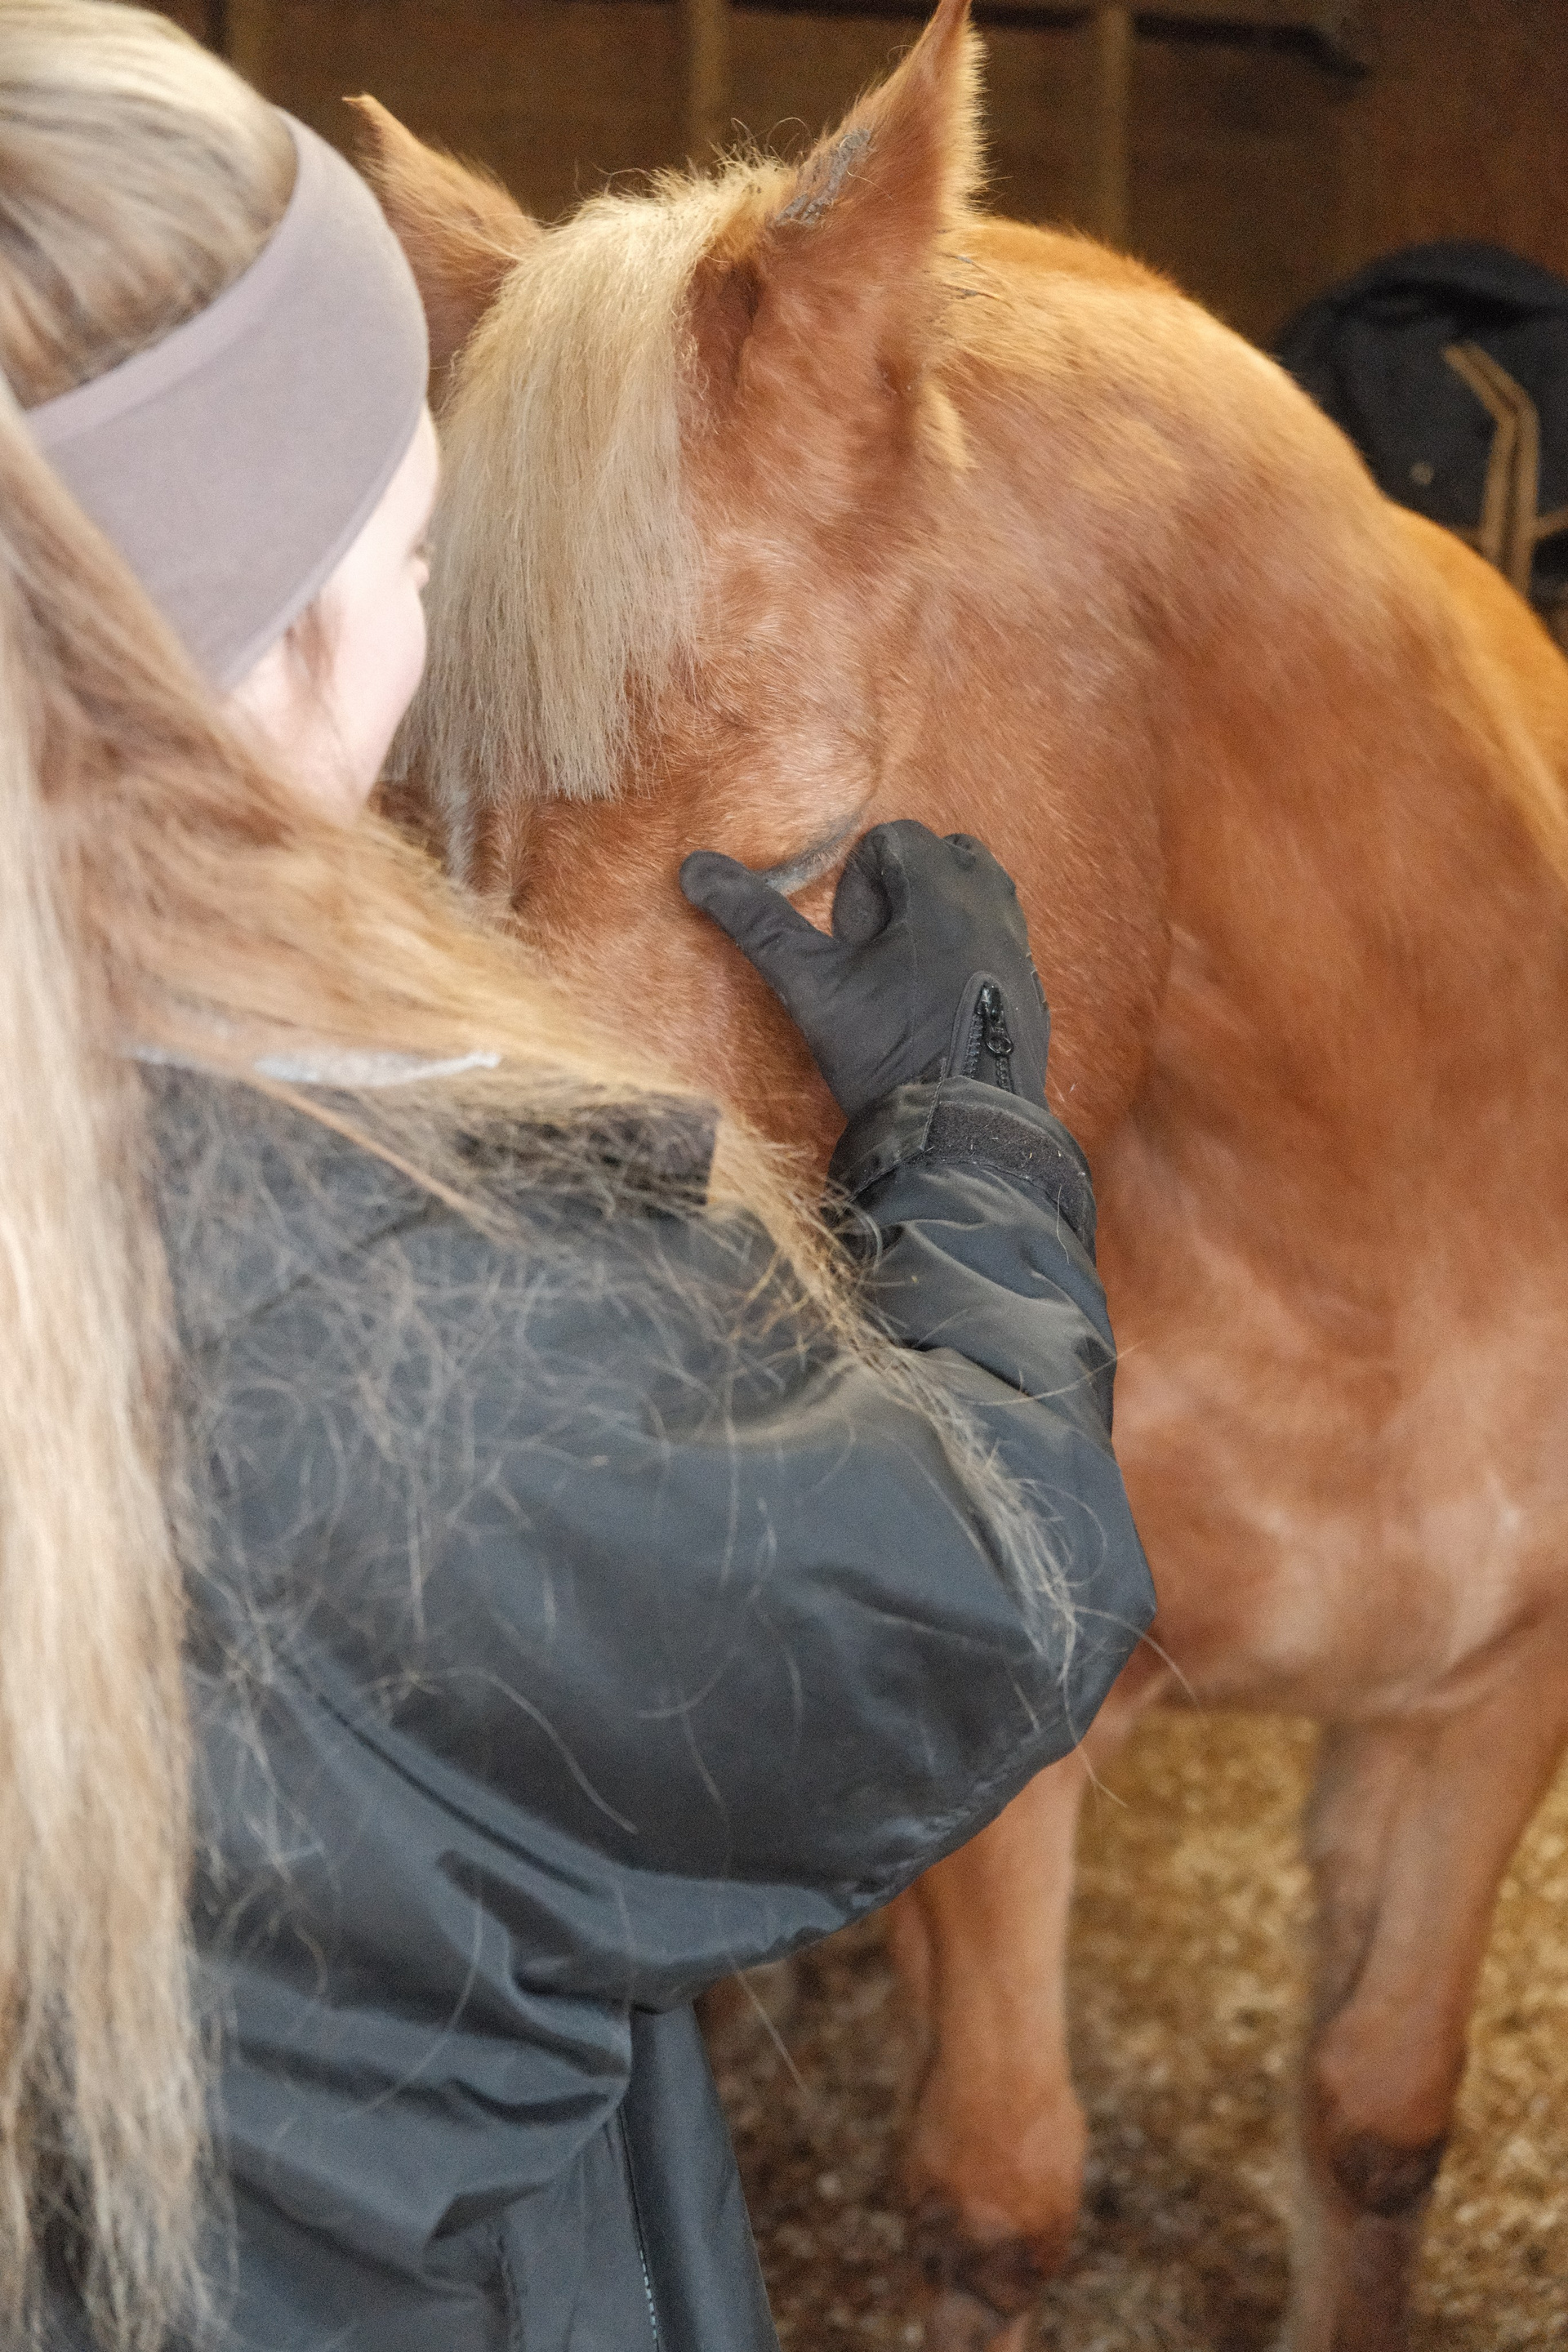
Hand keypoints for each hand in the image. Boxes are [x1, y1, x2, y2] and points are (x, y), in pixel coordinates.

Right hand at [680, 820, 1049, 1122]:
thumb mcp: (812, 986)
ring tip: (903, 977)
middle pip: (944, 856)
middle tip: (875, 955)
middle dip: (903, 891)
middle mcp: (992, 906)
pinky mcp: (1033, 988)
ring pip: (980, 895)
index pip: (895, 838)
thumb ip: (759, 923)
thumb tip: (695, 867)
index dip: (859, 884)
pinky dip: (967, 955)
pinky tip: (936, 1008)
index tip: (849, 943)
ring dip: (938, 919)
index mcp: (941, 890)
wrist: (962, 1132)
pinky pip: (1000, 942)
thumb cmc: (886, 1051)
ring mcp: (1020, 947)